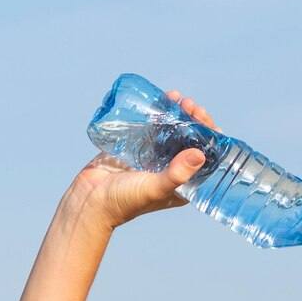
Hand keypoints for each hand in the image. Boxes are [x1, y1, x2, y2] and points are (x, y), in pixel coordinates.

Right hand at [71, 88, 223, 228]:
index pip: (205, 159)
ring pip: (174, 131)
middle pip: (191, 141)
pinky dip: (161, 112)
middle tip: (192, 106)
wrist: (90, 199)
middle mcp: (172, 169)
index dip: (211, 139)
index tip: (208, 121)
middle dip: (195, 122)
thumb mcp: (154, 188)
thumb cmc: (124, 201)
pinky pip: (154, 126)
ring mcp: (155, 157)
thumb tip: (200, 154)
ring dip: (180, 114)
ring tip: (181, 100)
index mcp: (183, 184)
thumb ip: (177, 174)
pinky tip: (165, 99)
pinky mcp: (138, 147)